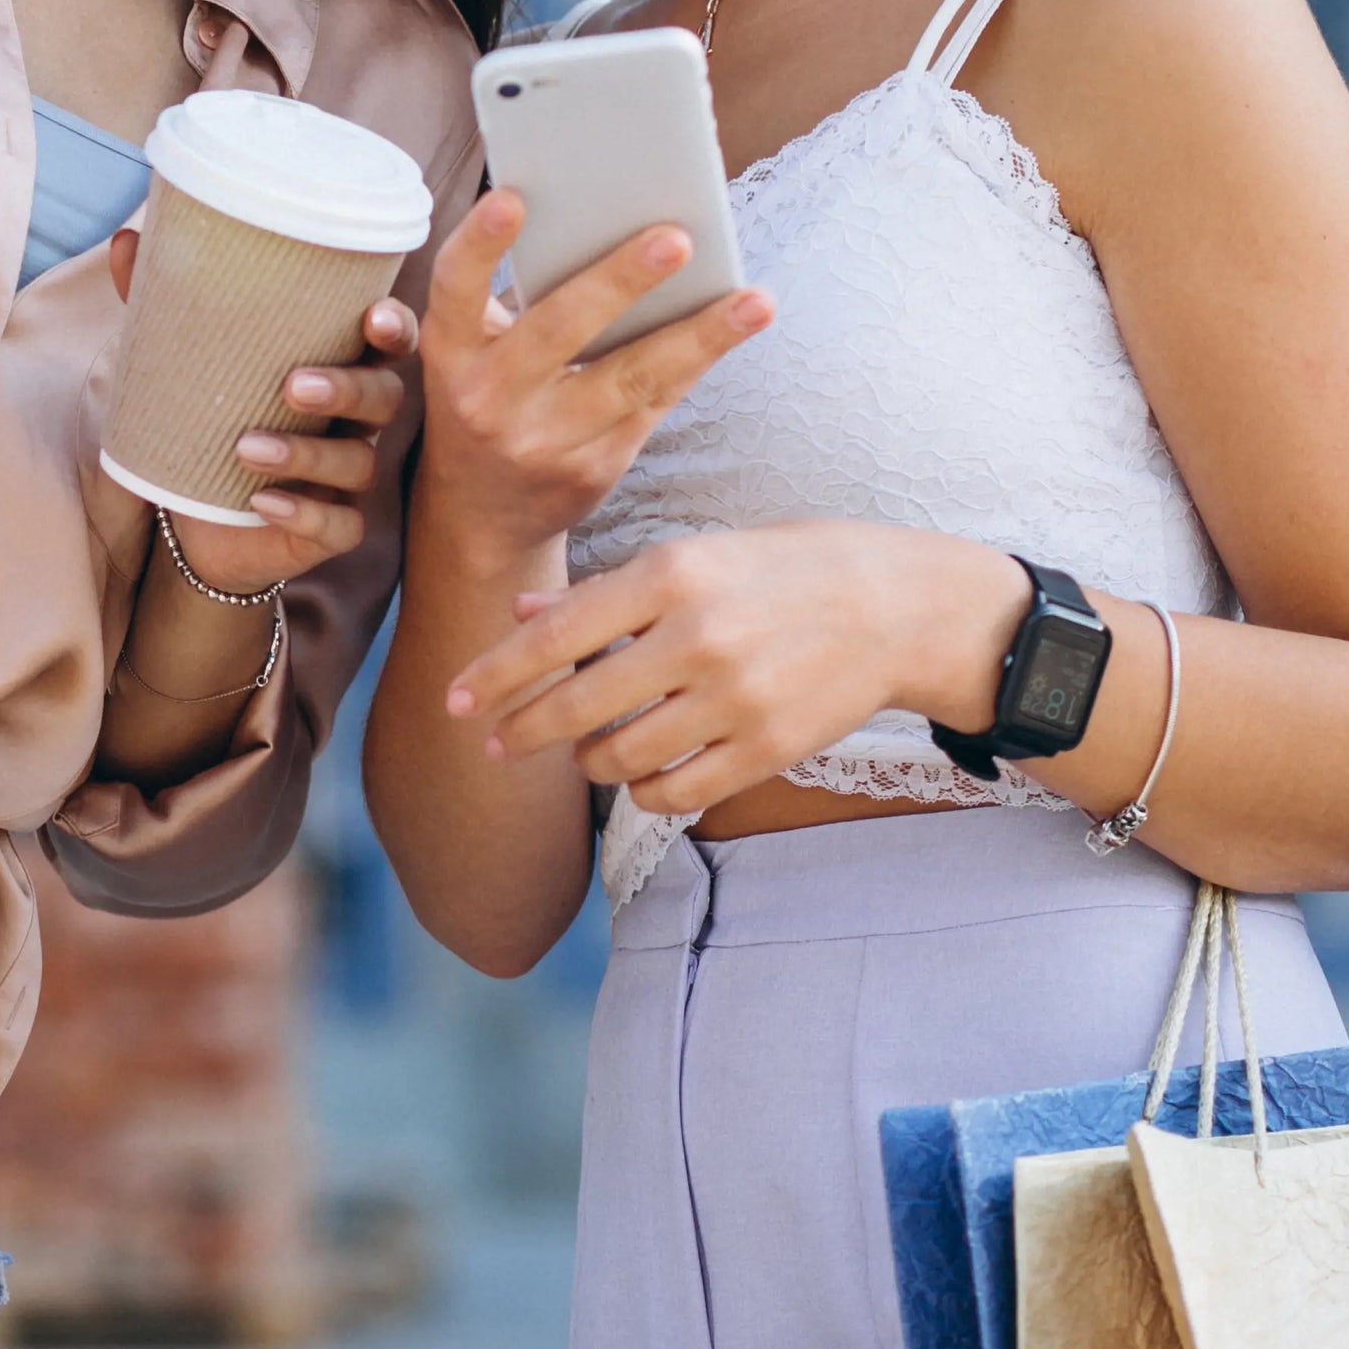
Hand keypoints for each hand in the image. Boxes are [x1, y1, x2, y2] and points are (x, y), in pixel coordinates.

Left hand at [110, 227, 413, 594]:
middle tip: (292, 385)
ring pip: (357, 463)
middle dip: (347, 388)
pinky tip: (262, 503)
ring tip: (245, 448)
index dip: (394, 327)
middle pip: (384, 397)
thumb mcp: (186, 360)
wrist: (195, 518)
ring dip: (306, 455)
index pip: (388, 341)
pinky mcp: (330, 529)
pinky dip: (303, 514)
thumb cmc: (210, 418)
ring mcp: (346, 479)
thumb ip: (164, 302)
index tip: (371, 317)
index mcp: (337, 366)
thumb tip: (130, 238)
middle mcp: (355, 421)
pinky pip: (336, 525)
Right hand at [412, 189, 771, 561]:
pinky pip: (654, 405)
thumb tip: (605, 220)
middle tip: (677, 239)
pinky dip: (696, 362)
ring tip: (752, 301)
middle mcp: (487, 398)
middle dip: (619, 282)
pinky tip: (736, 329)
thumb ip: (515, 300)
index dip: (480, 244)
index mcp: (451, 352)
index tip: (512, 198)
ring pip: (629, 379)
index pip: (455, 288)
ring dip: (697, 336)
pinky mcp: (591, 469)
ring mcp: (541, 441)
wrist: (485, 515)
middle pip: (557, 330)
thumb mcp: (472, 354)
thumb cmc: (487, 400)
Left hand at [444, 524, 1029, 815]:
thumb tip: (521, 615)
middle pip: (576, 707)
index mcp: (672, 575)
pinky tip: (642, 775)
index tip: (455, 700)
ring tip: (586, 748)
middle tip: (495, 742)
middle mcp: (698, 638)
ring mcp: (735, 700)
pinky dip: (644, 791)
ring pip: (620, 759)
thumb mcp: (694, 555)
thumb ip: (604, 591)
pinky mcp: (767, 750)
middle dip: (520, 731)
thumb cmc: (779, 570)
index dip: (495, 674)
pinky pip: (674, 793)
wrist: (894, 605)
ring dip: (587, 760)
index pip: (555, 636)